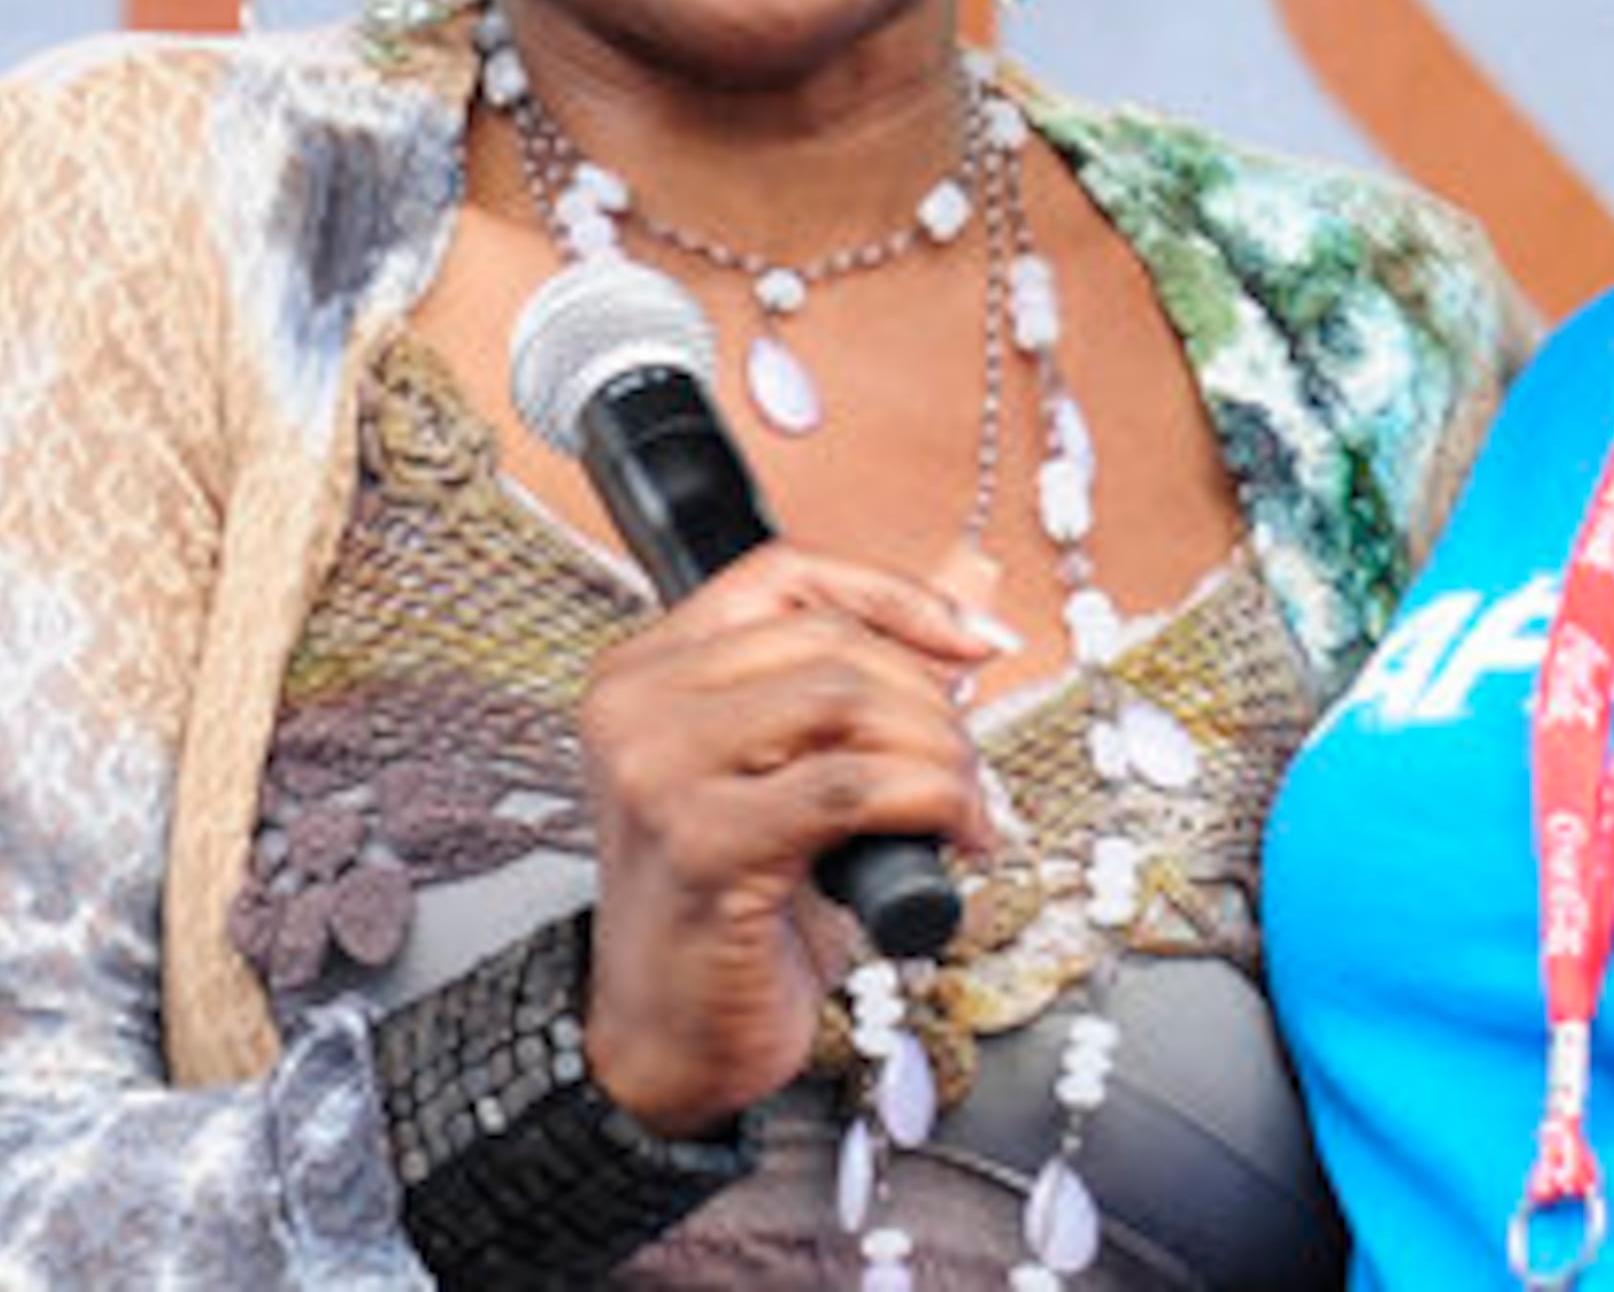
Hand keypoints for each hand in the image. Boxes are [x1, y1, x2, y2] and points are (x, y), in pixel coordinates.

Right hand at [573, 544, 1002, 1139]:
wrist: (673, 1037)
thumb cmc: (734, 911)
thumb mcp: (799, 772)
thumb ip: (870, 670)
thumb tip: (974, 576)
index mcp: (647, 669)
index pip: (785, 576)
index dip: (896, 594)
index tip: (978, 643)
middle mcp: (636, 703)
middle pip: (829, 642)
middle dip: (932, 701)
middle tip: (969, 770)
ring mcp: (657, 769)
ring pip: (844, 703)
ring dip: (938, 754)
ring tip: (963, 810)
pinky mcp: (701, 842)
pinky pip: (849, 787)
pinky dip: (928, 802)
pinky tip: (952, 838)